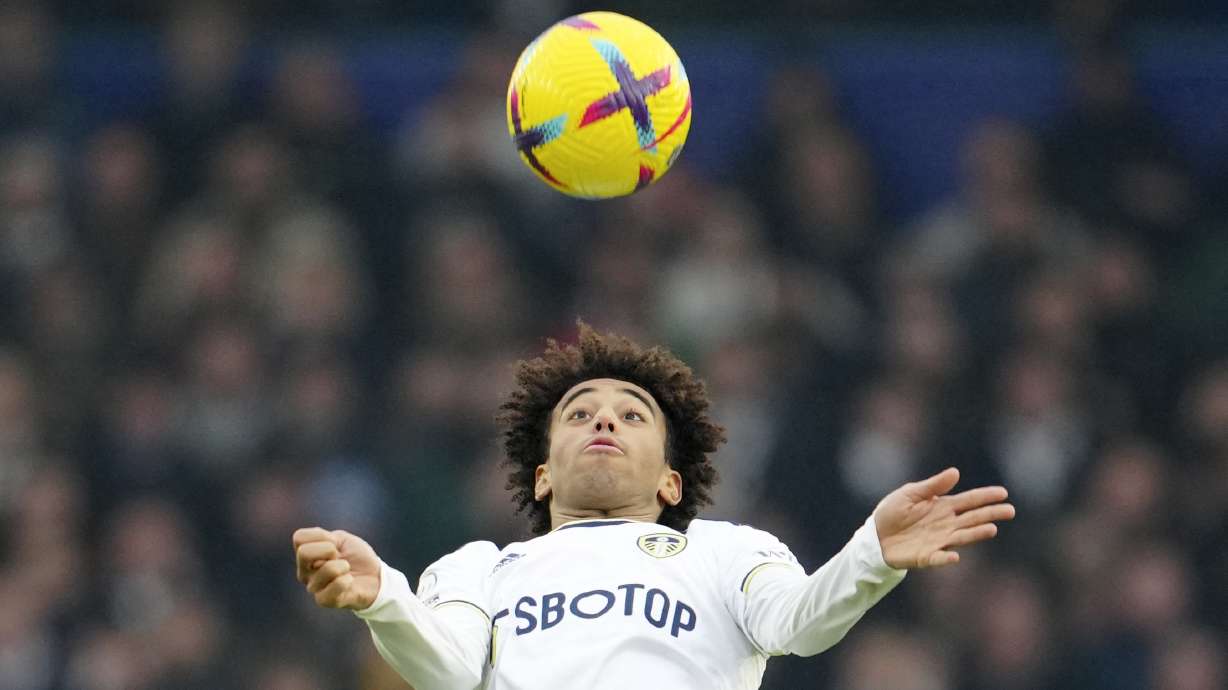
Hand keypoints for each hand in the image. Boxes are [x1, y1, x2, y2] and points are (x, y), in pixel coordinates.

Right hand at [293, 527, 381, 609]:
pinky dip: (347, 580)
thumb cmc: (356, 556)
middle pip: (304, 553)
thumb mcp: (341, 539)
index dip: (322, 535)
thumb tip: (315, 548)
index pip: (299, 537)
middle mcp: (304, 572)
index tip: (335, 543)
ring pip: (327, 569)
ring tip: (347, 571)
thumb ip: (323, 538)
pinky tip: (349, 582)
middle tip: (339, 556)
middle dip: (329, 549)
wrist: (375, 576)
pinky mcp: (325, 601)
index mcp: (306, 555)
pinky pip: (337, 585)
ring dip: (343, 566)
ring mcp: (313, 588)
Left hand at [873, 467, 1014, 569]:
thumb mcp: (910, 493)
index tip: (1003, 493)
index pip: (969, 500)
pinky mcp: (926, 556)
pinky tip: (955, 556)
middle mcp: (946, 524)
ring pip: (962, 536)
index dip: (985, 497)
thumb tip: (956, 472)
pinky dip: (946, 558)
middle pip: (972, 518)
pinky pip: (938, 558)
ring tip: (991, 529)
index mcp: (943, 506)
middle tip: (1010, 510)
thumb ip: (933, 486)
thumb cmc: (893, 512)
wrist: (875, 535)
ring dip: (976, 534)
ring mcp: (938, 541)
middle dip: (991, 514)